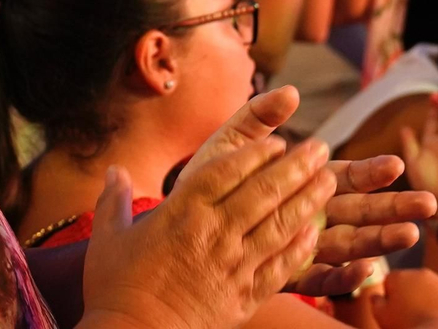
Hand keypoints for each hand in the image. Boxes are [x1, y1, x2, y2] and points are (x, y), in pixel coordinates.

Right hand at [83, 136, 333, 328]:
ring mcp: (233, 266)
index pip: (227, 172)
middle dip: (296, 168)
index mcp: (182, 214)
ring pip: (280, 226)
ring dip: (308, 201)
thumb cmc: (116, 289)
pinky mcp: (244, 297)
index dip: (255, 153)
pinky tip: (315, 233)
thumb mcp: (108, 238)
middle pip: (264, 193)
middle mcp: (214, 235)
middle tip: (321, 149)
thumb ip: (114, 199)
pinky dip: (300, 249)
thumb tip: (115, 169)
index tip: (279, 141)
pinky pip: (280, 268)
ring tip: (329, 182)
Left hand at [177, 87, 436, 298]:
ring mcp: (302, 245)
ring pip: (350, 245)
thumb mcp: (231, 144)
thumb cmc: (208, 181)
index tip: (397, 164)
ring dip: (380, 241)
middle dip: (394, 207)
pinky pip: (322, 279)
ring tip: (410, 235)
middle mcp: (310, 214)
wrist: (177, 226)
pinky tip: (367, 271)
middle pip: (360, 211)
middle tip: (429, 204)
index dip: (372, 171)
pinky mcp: (287, 273)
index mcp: (302, 181)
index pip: (346, 175)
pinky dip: (345, 277)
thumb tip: (291, 91)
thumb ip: (259, 116)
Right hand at [368, 269, 437, 328]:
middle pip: (414, 282)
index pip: (391, 281)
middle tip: (413, 316)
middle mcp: (423, 273)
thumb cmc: (407, 328)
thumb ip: (375, 302)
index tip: (395, 310)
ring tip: (429, 320)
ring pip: (436, 289)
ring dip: (432, 300)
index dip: (391, 296)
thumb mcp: (381, 317)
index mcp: (400, 276)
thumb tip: (376, 296)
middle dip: (413, 294)